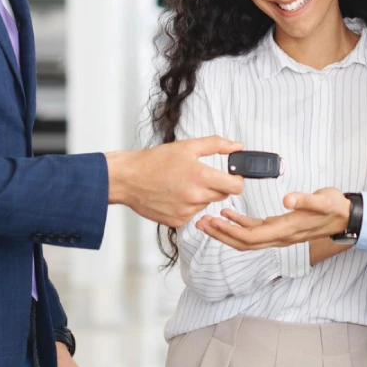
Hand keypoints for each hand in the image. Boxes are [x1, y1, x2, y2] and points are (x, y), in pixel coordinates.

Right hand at [105, 137, 244, 227]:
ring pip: (206, 204)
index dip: (236, 180)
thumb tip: (237, 146)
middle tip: (198, 176)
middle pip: (222, 195)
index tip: (231, 177)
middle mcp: (196, 197)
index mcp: (201, 177)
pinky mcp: (177, 221)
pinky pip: (192, 214)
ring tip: (181, 185)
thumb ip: (216, 145)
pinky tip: (174, 196)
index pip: (236, 187)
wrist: (128, 179)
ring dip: (200, 196)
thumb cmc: (154, 162)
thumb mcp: (187, 146)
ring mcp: (187, 211)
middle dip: (216, 186)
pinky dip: (187, 206)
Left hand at [196, 187, 349, 249]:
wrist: (344, 216)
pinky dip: (238, 223)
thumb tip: (287, 199)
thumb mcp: (323, 200)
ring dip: (225, 231)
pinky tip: (228, 213)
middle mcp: (279, 237)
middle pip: (243, 242)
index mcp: (285, 230)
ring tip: (207, 220)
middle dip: (220, 235)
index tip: (214, 222)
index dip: (231, 232)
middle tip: (200, 223)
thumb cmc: (333, 207)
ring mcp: (278, 234)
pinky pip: (254, 230)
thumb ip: (306, 199)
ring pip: (245, 238)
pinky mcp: (278, 227)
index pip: (251, 237)